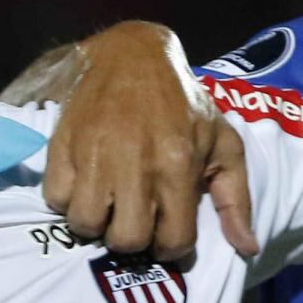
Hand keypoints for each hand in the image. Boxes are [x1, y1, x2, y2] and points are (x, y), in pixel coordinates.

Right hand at [42, 23, 258, 263]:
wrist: (132, 55)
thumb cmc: (183, 103)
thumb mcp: (223, 142)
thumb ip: (237, 198)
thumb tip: (247, 247)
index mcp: (178, 165)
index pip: (172, 241)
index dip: (170, 245)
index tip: (166, 230)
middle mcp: (135, 164)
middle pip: (126, 240)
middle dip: (131, 237)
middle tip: (134, 216)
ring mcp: (94, 155)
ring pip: (85, 225)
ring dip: (96, 221)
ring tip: (107, 202)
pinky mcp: (62, 146)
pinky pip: (56, 199)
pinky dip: (68, 198)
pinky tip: (85, 183)